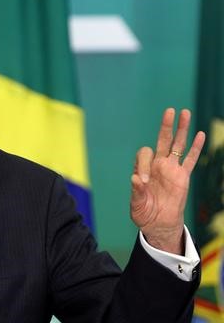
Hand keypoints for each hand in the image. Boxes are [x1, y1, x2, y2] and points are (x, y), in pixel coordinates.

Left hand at [130, 108, 204, 253]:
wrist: (159, 224)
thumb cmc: (144, 213)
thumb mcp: (137, 205)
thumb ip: (136, 192)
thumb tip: (135, 179)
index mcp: (142, 168)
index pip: (144, 154)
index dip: (142, 164)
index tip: (143, 181)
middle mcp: (157, 165)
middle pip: (162, 140)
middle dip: (165, 126)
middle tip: (169, 111)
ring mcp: (171, 169)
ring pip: (178, 145)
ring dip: (181, 130)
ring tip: (185, 113)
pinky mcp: (183, 177)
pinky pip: (191, 160)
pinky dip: (196, 148)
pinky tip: (200, 134)